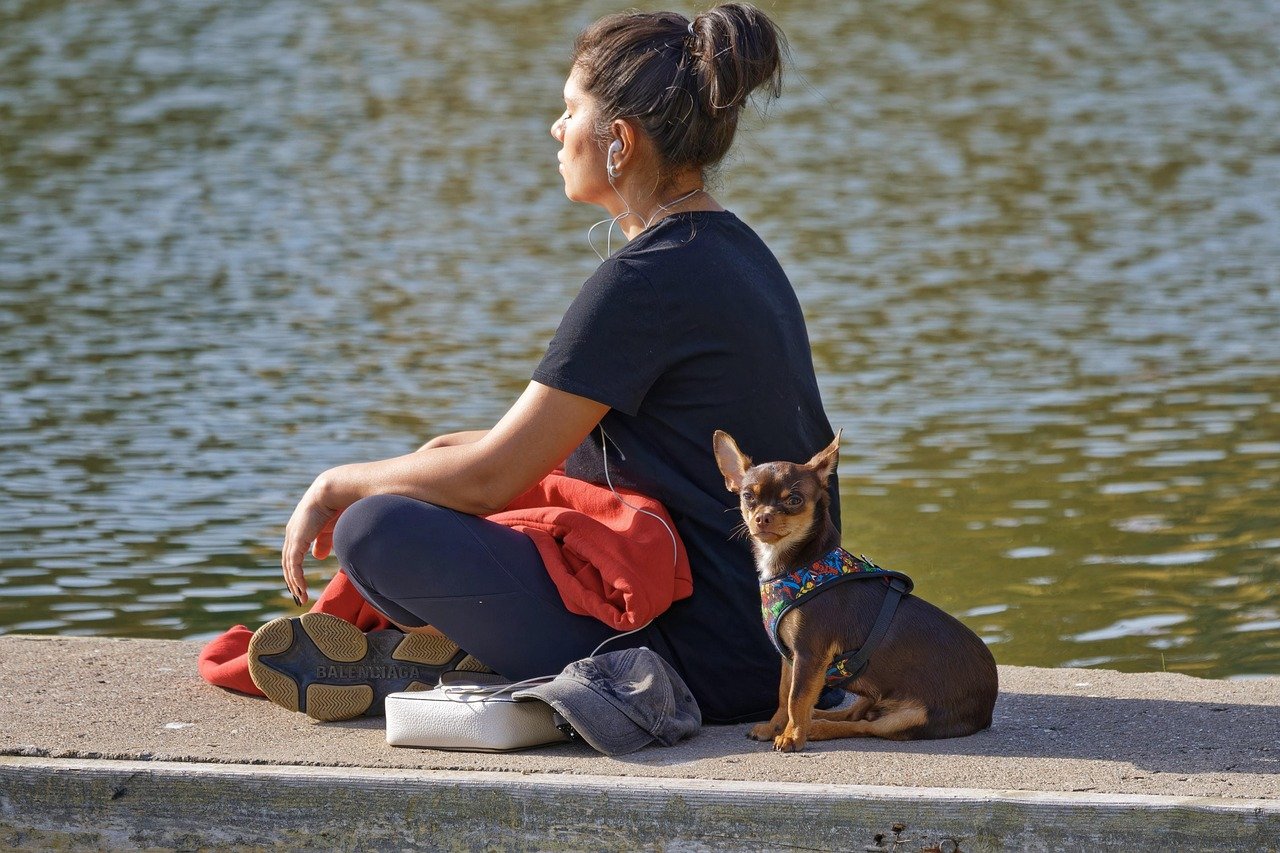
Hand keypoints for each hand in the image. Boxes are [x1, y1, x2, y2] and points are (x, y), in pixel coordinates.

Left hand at [281, 471, 347, 605]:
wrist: (334, 492)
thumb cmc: (336, 506)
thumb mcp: (329, 530)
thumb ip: (323, 542)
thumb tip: (318, 557)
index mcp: (298, 530)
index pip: (292, 554)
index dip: (295, 570)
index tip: (300, 584)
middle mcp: (292, 533)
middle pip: (288, 563)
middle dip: (292, 581)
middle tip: (299, 596)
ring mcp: (293, 537)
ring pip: (289, 566)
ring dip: (294, 584)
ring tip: (301, 597)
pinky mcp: (298, 540)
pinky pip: (294, 565)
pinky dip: (297, 579)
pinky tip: (302, 589)